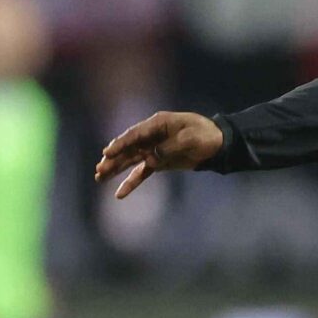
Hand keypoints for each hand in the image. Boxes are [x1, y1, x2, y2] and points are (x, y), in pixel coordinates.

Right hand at [93, 111, 222, 198]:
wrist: (219, 144)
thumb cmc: (206, 136)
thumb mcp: (190, 139)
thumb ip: (168, 148)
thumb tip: (149, 159)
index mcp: (158, 124)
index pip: (135, 134)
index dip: (120, 144)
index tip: (107, 152)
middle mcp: (152, 135)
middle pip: (128, 148)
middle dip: (113, 158)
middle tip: (99, 169)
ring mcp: (154, 149)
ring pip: (130, 160)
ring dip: (115, 169)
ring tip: (99, 177)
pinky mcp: (158, 162)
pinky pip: (142, 173)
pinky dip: (131, 182)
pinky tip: (120, 193)